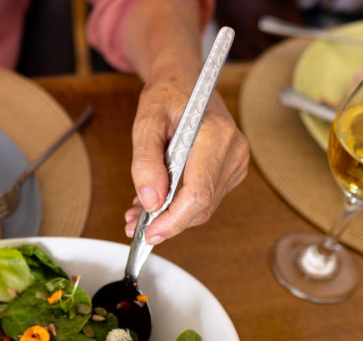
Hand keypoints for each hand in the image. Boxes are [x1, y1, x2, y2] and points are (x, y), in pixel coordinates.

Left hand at [124, 74, 249, 243]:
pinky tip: (156, 200)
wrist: (184, 79)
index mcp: (214, 136)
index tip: (148, 233)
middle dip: (166, 222)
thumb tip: (151, 201)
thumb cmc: (166, 95)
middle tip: (132, 224)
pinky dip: (179, 205)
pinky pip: (205, 197)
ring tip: (137, 212)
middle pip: (201, 206)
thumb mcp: (145, 122)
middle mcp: (233, 151)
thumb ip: (145, 162)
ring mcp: (236, 162)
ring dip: (170, 216)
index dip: (173, 220)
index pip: (198, 193)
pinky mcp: (231, 169)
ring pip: (202, 206)